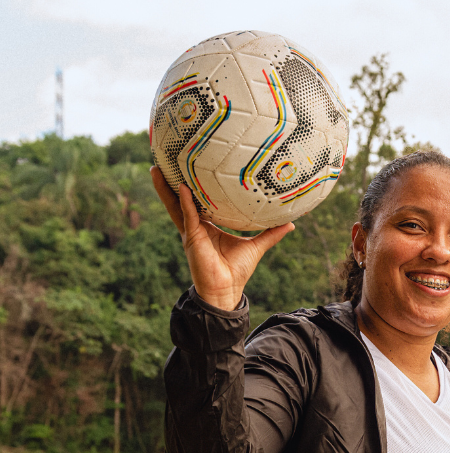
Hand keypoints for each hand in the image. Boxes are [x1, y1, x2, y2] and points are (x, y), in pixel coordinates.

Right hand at [151, 166, 293, 310]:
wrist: (226, 290)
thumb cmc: (237, 270)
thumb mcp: (256, 246)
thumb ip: (271, 233)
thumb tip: (291, 223)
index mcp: (208, 226)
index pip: (197, 202)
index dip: (193, 187)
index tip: (190, 169)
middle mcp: (196, 227)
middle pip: (180, 200)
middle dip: (170, 183)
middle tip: (163, 162)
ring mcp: (191, 232)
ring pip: (175, 205)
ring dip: (165, 189)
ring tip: (156, 170)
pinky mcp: (192, 238)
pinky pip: (188, 216)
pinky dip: (185, 202)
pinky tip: (182, 188)